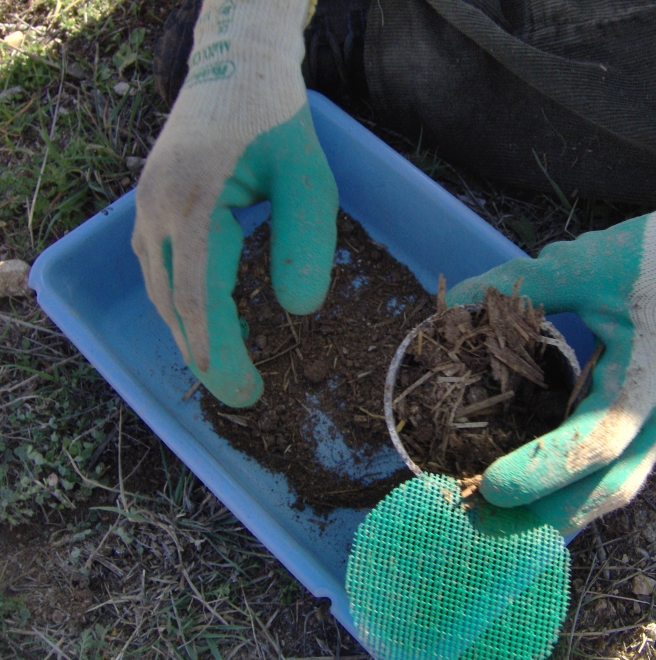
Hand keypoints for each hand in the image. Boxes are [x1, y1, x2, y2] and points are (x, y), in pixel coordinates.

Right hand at [132, 0, 337, 406]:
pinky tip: (211, 319)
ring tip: (228, 366)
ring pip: (159, 290)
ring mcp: (146, 207)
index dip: (220, 352)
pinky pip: (160, 269)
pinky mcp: (151, 206)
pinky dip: (182, 303)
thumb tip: (297, 311)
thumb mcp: (310, 179)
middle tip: (241, 396)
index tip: (245, 393)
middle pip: (171, 304)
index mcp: (194, 203)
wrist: (236, 68)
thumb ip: (306, 241)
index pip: (198, 299)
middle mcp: (156, 210)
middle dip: (204, 354)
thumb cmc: (278, 122)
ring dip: (190, 332)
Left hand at [447, 153, 655, 533]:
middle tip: (482, 527)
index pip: (595, 443)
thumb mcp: (583, 263)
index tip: (488, 484)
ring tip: (499, 520)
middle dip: (547, 518)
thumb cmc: (653, 256)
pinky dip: (574, 488)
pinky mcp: (652, 419)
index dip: (542, 470)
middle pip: (609, 490)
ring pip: (614, 487)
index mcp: (649, 376)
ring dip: (560, 510)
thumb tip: (454, 303)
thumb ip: (520, 284)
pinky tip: (533, 490)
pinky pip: (614, 468)